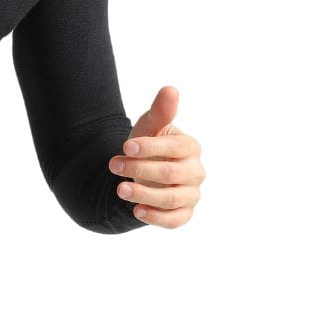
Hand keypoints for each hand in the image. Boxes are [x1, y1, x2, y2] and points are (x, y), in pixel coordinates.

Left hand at [108, 85, 203, 228]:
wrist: (143, 170)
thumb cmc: (149, 145)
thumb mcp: (150, 126)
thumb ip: (160, 111)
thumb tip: (170, 89)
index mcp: (190, 147)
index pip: (176, 147)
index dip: (151, 147)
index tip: (125, 146)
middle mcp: (195, 172)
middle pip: (172, 173)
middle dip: (140, 169)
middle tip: (114, 165)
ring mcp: (191, 194)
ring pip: (172, 198)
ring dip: (145, 195)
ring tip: (119, 190)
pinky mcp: (183, 213)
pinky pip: (174, 220)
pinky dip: (156, 217)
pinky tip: (136, 211)